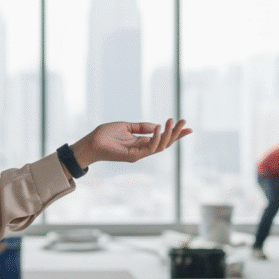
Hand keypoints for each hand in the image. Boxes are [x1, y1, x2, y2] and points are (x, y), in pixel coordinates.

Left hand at [70, 118, 190, 165]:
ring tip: (172, 122)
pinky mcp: (134, 156)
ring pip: (160, 147)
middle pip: (165, 143)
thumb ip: (142, 127)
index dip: (175, 134)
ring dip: (168, 134)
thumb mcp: (126, 126)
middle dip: (176, 134)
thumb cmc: (105, 134)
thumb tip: (157, 126)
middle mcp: (142, 149)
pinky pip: (149, 148)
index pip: (162, 139)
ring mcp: (139, 154)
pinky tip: (159, 129)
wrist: (91, 143)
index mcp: (141, 142)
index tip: (187, 127)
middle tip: (185, 123)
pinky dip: (156, 138)